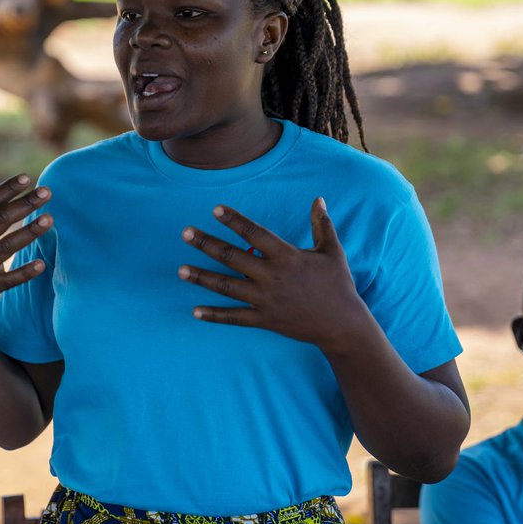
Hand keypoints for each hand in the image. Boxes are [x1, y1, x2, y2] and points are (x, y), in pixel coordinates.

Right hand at [0, 175, 52, 319]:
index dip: (6, 189)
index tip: (27, 177)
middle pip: (0, 220)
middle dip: (24, 204)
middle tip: (47, 191)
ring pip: (7, 246)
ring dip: (30, 232)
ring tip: (50, 219)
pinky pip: (10, 279)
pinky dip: (25, 272)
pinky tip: (42, 264)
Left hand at [177, 198, 369, 348]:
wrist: (342, 324)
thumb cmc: (338, 285)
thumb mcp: (332, 251)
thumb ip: (322, 225)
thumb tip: (319, 199)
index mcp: (287, 256)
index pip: (254, 233)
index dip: (234, 221)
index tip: (215, 210)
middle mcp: (272, 277)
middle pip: (232, 257)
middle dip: (207, 244)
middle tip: (185, 233)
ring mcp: (265, 300)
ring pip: (227, 287)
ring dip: (201, 278)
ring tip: (180, 270)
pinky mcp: (264, 320)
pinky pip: (234, 318)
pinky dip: (214, 316)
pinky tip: (195, 311)